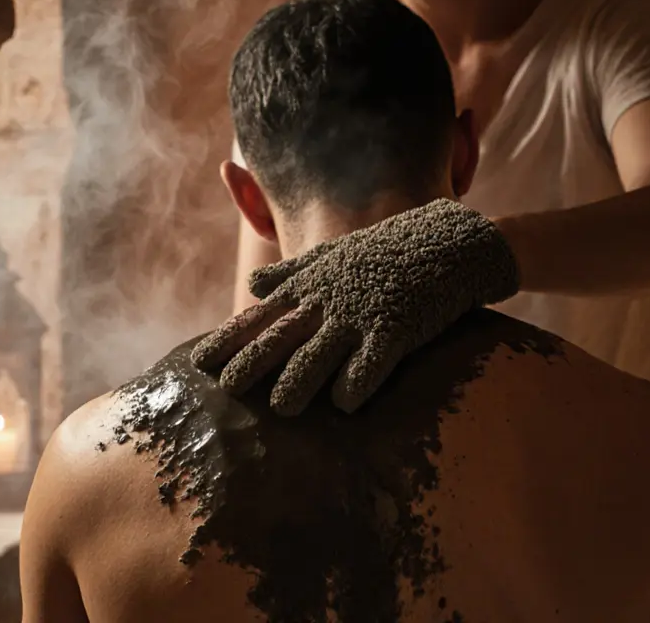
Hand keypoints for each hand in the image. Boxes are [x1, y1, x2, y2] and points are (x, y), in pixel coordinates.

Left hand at [191, 199, 519, 414]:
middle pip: (283, 335)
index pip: (261, 316)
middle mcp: (330, 299)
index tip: (197, 363)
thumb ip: (293, 273)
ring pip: (324, 351)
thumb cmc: (391, 252)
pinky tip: (346, 403)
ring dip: (301, 379)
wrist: (452, 242)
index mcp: (313, 285)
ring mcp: (364, 313)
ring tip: (282, 408)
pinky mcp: (399, 326)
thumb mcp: (336, 256)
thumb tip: (253, 285)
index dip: (229, 339)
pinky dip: (359, 380)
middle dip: (252, 362)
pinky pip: (375, 359)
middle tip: (225, 389)